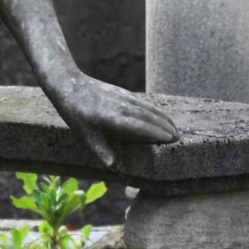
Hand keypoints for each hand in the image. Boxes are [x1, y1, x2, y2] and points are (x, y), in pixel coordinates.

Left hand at [47, 73, 179, 167]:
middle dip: (165, 127)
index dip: (155, 132)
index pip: (139, 126)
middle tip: (179, 138)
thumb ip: (99, 148)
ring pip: (148, 109)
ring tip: (175, 128)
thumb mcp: (83, 133)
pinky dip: (155, 110)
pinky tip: (161, 115)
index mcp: (112, 118)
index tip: (169, 139)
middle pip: (148, 117)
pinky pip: (143, 103)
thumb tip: (112, 164)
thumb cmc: (74, 112)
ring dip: (163, 118)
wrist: (69, 83)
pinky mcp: (123, 93)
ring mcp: (123, 98)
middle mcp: (121, 107)